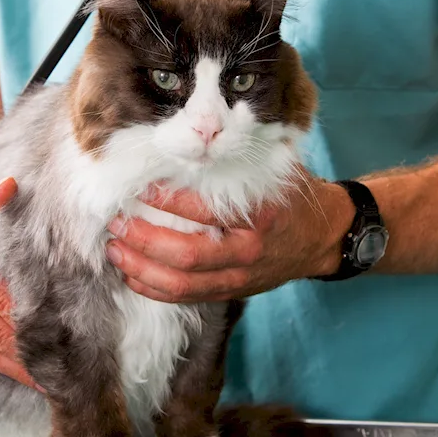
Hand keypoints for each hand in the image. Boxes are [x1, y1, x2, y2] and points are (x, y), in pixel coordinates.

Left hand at [105, 170, 353, 302]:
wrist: (322, 237)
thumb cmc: (291, 197)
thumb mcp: (275, 169)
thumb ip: (237, 157)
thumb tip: (190, 139)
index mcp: (259, 217)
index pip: (204, 212)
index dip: (166, 201)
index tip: (140, 187)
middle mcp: (248, 252)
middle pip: (186, 256)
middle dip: (144, 239)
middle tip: (118, 220)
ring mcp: (239, 278)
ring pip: (181, 284)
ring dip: (141, 269)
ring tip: (115, 248)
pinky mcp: (231, 292)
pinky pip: (186, 297)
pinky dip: (154, 289)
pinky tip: (131, 274)